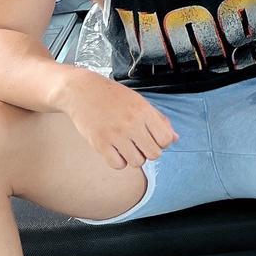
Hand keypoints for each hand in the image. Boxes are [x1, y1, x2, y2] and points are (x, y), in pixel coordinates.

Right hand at [60, 68, 178, 170]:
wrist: (80, 90)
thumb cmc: (111, 95)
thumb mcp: (138, 100)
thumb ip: (158, 119)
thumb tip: (175, 138)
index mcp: (143, 110)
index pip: (166, 139)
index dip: (162, 141)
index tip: (152, 137)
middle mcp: (131, 123)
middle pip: (154, 154)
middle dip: (149, 150)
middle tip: (139, 142)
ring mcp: (115, 134)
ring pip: (137, 162)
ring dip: (134, 156)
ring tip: (126, 145)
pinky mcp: (100, 143)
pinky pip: (118, 165)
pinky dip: (118, 160)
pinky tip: (115, 149)